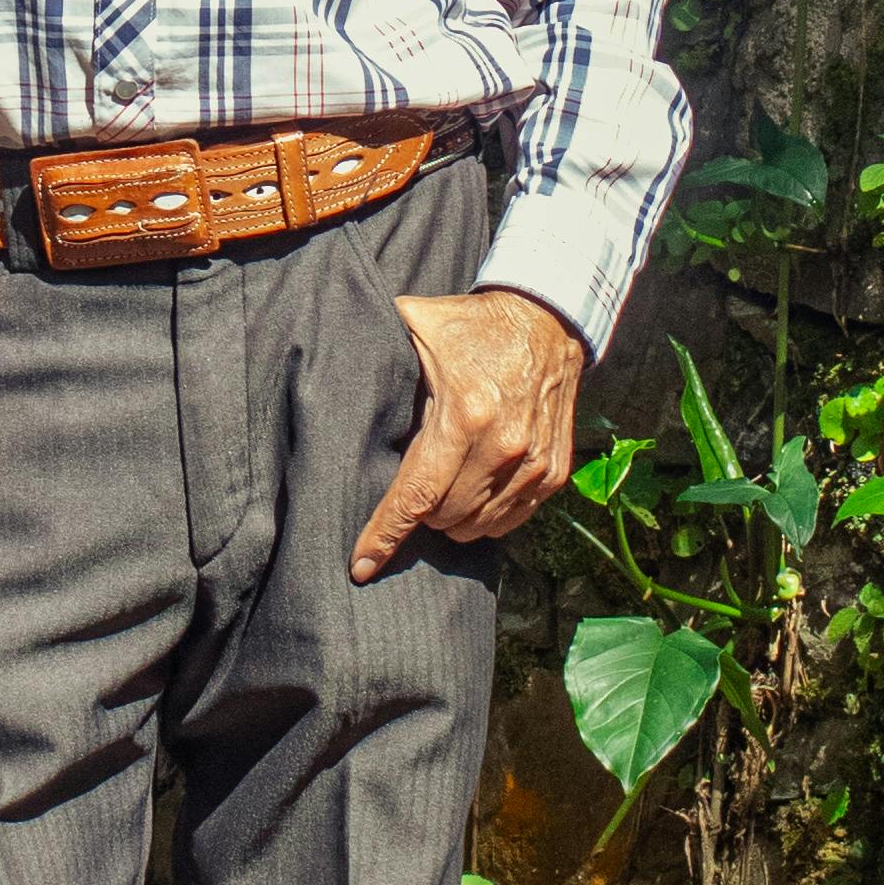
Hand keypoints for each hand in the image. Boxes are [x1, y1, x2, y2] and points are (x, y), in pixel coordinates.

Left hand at [352, 286, 581, 579]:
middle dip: (419, 516)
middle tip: (411, 489)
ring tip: (441, 490)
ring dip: (452, 520)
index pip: (416, 496)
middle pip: (444, 518)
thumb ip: (376, 348)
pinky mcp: (554, 472)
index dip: (385, 536)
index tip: (361, 566)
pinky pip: (511, 521)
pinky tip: (473, 493)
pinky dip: (487, 517)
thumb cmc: (473, 326)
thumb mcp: (419, 326)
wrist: (546, 318)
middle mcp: (503, 447)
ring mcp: (533, 464)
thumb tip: (330, 362)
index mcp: (464, 416)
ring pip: (478, 527)